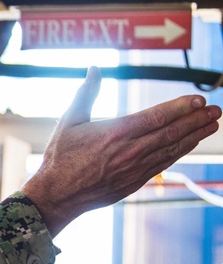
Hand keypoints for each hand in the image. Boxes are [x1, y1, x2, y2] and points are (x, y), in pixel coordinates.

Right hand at [22, 66, 220, 235]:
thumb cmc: (60, 157)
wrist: (57, 195)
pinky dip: (179, 152)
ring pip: (172, 149)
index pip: (157, 117)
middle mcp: (129, 151)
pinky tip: (189, 144)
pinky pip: (163, 164)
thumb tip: (94, 69)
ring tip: (212, 125)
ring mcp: (134, 168)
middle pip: (171, 133)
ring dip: (195, 136)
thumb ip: (86, 93)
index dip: (180, 108)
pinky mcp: (134, 181)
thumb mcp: (69, 121)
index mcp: (115, 133)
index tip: (198, 100)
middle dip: (196, 121)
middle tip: (216, 111)